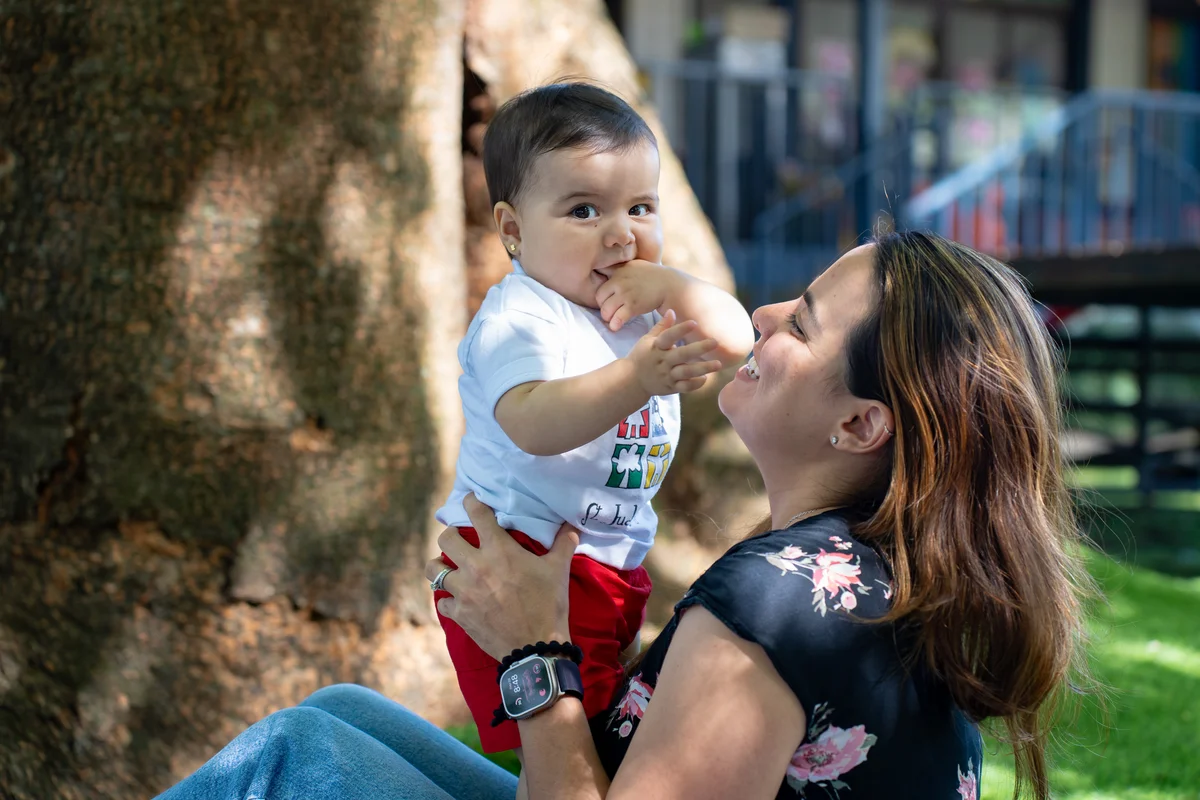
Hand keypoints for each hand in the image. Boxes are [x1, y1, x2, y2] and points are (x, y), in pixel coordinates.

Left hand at [426, 495, 576, 659]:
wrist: (535, 648)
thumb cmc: (548, 605)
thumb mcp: (558, 570)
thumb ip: (563, 543)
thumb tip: (572, 523)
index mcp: (498, 550)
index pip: (477, 514)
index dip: (471, 502)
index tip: (471, 500)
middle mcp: (475, 566)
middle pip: (445, 539)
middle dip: (451, 536)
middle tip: (461, 541)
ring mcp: (463, 591)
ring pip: (433, 570)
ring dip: (440, 567)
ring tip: (450, 568)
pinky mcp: (459, 614)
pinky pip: (442, 601)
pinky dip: (448, 599)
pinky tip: (458, 599)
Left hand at [595, 260, 677, 331]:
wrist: (669, 285)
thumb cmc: (652, 276)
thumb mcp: (634, 265)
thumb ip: (619, 268)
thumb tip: (604, 270)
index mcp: (618, 270)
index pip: (599, 282)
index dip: (602, 293)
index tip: (606, 298)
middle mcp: (619, 281)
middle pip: (599, 298)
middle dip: (603, 306)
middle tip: (610, 310)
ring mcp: (625, 294)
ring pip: (605, 310)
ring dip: (607, 317)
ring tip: (613, 319)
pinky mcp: (632, 306)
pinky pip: (617, 318)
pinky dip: (614, 324)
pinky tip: (616, 326)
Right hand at [626, 309, 721, 395]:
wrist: (631, 381)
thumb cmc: (641, 356)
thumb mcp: (647, 340)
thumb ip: (661, 327)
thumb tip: (672, 310)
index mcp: (656, 347)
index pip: (668, 337)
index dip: (680, 330)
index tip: (694, 323)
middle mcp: (662, 361)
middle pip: (682, 354)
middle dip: (699, 348)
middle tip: (715, 342)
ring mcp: (667, 375)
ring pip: (686, 372)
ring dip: (703, 368)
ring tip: (718, 364)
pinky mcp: (670, 387)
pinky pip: (684, 387)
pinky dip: (695, 384)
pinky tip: (706, 378)